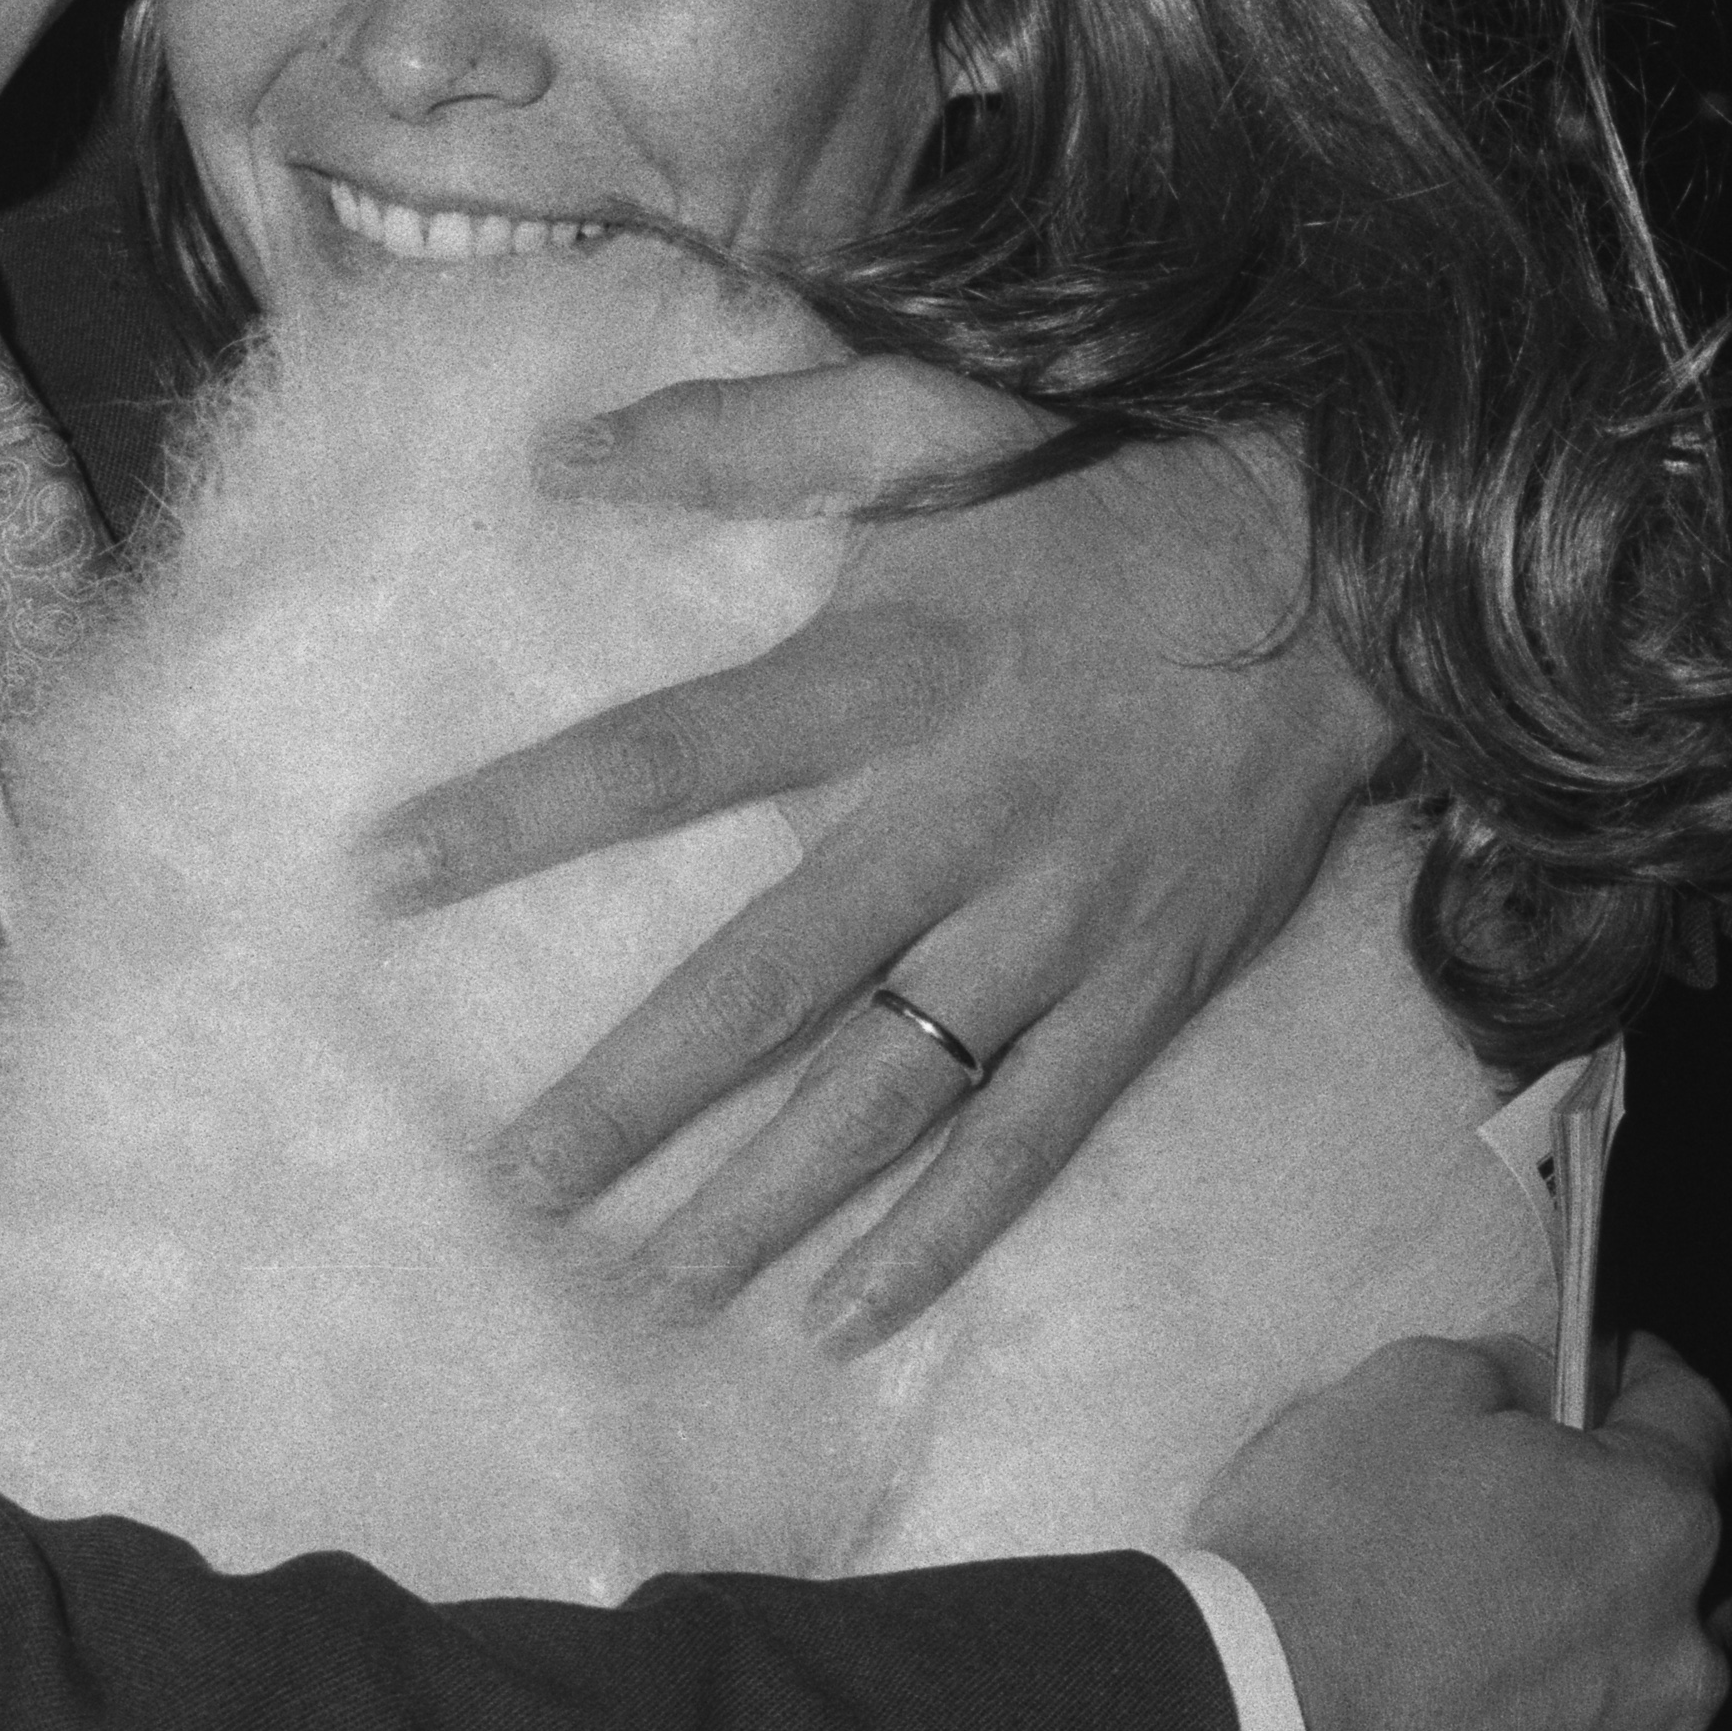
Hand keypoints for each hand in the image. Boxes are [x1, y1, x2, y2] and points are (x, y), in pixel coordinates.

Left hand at [366, 355, 1387, 1341]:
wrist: (1347, 580)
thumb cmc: (1102, 496)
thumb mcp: (923, 416)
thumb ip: (741, 433)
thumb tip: (555, 456)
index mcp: (890, 671)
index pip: (669, 754)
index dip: (523, 812)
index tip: (384, 871)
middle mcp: (962, 816)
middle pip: (767, 978)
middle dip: (636, 1091)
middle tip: (516, 1177)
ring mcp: (1056, 924)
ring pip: (887, 1090)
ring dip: (764, 1193)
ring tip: (647, 1272)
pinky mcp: (1139, 994)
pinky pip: (1028, 1141)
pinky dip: (940, 1237)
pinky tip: (844, 1314)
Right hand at [1197, 1331, 1731, 1730]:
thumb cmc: (1327, 1563)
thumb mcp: (1404, 1390)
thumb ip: (1509, 1368)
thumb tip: (1543, 1383)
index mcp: (1654, 1519)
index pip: (1697, 1417)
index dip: (1647, 1381)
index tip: (1617, 1376)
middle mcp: (1687, 1649)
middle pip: (1704, 1558)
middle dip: (1638, 1525)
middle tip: (1546, 1517)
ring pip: (1684, 1680)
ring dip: (1634, 1647)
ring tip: (1533, 1641)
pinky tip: (1529, 1727)